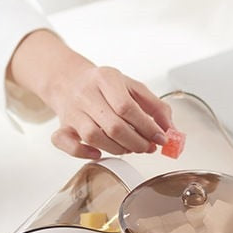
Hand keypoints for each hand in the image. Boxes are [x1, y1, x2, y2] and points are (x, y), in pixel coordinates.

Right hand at [49, 64, 173, 158]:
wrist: (70, 80)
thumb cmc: (104, 85)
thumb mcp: (133, 87)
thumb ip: (155, 106)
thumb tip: (170, 130)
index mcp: (106, 78)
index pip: (127, 107)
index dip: (147, 127)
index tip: (160, 138)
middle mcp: (86, 93)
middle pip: (113, 126)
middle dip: (137, 142)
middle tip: (148, 147)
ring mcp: (72, 111)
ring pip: (94, 137)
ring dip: (118, 149)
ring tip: (130, 148)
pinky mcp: (62, 126)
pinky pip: (66, 144)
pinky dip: (83, 153)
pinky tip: (98, 153)